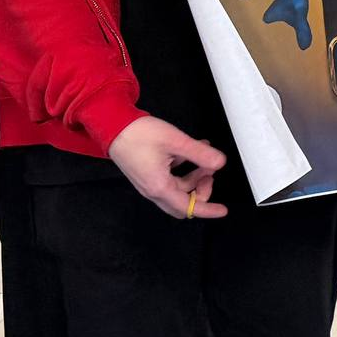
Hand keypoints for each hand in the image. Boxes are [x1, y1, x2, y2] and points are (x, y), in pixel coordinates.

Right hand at [108, 115, 228, 220]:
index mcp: (160, 187)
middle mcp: (153, 190)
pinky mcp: (146, 174)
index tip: (223, 209)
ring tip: (204, 158)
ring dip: (193, 178)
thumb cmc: (140, 134)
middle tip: (209, 174)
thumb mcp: (176, 141)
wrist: (112, 126)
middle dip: (200, 192)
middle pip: (183, 203)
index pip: (189, 207)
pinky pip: (169, 179)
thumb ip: (200, 154)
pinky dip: (183, 170)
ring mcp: (148, 183)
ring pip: (177, 190)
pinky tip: (190, 152)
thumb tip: (219, 163)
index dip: (208, 209)